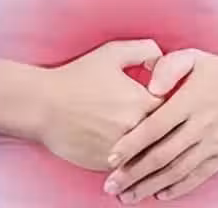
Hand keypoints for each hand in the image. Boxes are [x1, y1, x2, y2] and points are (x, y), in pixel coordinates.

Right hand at [35, 39, 165, 171]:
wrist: (42, 105)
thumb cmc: (77, 77)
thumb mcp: (112, 53)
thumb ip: (145, 50)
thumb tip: (163, 60)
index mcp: (142, 101)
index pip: (175, 108)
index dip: (173, 106)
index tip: (167, 103)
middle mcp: (135, 128)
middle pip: (165, 134)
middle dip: (166, 129)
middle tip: (165, 125)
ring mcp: (122, 150)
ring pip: (150, 154)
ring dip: (152, 149)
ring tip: (153, 143)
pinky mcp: (107, 165)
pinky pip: (131, 167)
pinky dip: (134, 161)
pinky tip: (134, 155)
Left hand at [101, 48, 217, 203]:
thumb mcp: (193, 58)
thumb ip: (167, 66)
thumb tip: (150, 86)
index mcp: (189, 101)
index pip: (154, 127)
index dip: (131, 144)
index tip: (111, 158)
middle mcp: (201, 125)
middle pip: (162, 155)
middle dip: (134, 173)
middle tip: (111, 185)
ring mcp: (214, 143)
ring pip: (177, 171)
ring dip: (151, 185)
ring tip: (130, 195)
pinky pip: (198, 176)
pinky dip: (178, 188)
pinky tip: (160, 194)